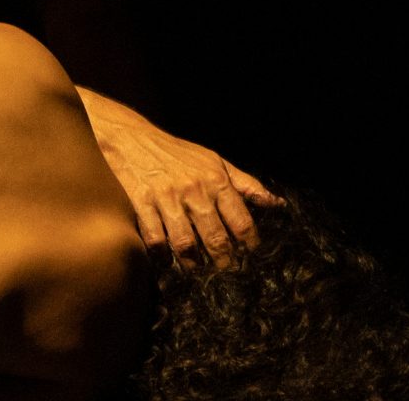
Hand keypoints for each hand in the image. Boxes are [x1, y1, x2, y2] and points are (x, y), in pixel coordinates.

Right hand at [76, 87, 280, 268]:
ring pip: (186, 244)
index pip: (242, 222)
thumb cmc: (177, 153)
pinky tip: (166, 260)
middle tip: (224, 272)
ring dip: (193, 264)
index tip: (248, 257)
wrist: (131, 137)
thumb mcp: (214, 161)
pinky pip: (155, 240)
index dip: (249, 246)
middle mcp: (194, 190)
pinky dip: (162, 256)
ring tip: (196, 270)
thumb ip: (245, 184)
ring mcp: (166, 198)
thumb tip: (276, 204)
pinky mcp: (142, 203)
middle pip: (216, 239)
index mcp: (215, 179)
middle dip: (224, 262)